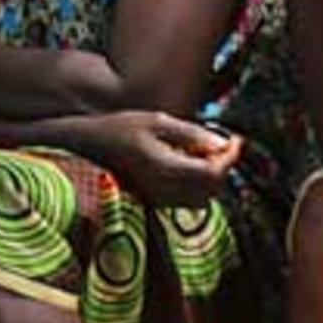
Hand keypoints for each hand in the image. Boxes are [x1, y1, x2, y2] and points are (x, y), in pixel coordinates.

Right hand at [80, 111, 241, 208]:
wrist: (87, 146)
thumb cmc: (121, 128)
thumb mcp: (157, 120)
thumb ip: (191, 134)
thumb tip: (223, 143)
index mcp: (166, 168)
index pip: (213, 172)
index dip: (231, 156)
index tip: (235, 138)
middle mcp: (164, 190)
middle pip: (212, 189)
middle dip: (223, 166)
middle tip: (223, 142)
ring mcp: (158, 200)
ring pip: (203, 199)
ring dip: (212, 177)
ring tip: (205, 152)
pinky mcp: (154, 202)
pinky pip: (187, 201)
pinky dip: (198, 185)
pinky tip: (189, 164)